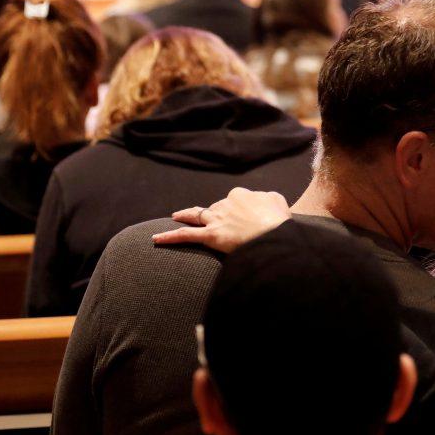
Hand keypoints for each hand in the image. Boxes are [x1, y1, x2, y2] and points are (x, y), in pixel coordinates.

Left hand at [151, 187, 291, 252]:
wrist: (275, 234)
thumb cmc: (279, 221)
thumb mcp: (278, 202)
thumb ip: (268, 199)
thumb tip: (263, 202)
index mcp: (240, 195)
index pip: (234, 201)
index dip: (237, 211)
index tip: (242, 219)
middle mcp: (225, 204)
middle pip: (214, 209)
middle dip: (214, 216)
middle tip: (217, 224)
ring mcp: (216, 220)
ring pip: (196, 217)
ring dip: (185, 216)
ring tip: (176, 217)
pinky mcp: (211, 236)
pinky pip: (186, 236)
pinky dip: (170, 237)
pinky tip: (156, 239)